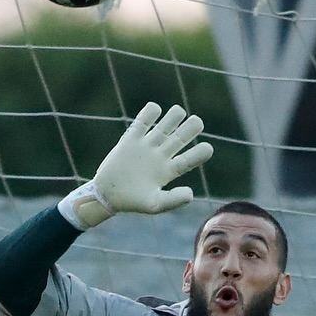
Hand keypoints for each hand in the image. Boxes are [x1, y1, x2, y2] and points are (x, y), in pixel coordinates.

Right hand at [61, 102, 213, 228]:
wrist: (107, 195)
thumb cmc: (132, 202)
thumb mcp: (154, 205)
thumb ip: (173, 200)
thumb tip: (191, 194)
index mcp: (169, 171)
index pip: (189, 159)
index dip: (200, 153)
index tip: (208, 148)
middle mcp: (161, 156)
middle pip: (181, 137)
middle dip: (191, 128)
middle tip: (196, 123)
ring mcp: (147, 146)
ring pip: (166, 125)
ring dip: (174, 116)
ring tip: (178, 113)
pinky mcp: (131, 139)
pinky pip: (144, 121)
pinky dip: (150, 112)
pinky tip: (155, 111)